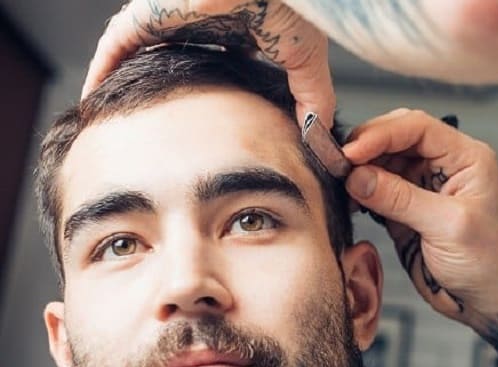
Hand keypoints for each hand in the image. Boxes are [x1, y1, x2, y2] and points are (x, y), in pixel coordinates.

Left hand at [82, 0, 334, 126]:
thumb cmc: (290, 8)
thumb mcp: (304, 63)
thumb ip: (312, 100)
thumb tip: (316, 136)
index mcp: (229, 31)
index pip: (210, 64)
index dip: (205, 94)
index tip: (201, 127)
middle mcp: (194, 24)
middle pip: (170, 61)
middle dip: (161, 92)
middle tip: (150, 129)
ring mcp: (167, 19)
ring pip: (137, 56)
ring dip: (126, 85)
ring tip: (115, 119)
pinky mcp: (146, 16)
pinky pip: (113, 49)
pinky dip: (101, 73)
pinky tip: (94, 100)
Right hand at [343, 109, 497, 325]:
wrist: (488, 302)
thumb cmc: (487, 264)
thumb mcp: (448, 227)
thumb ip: (402, 199)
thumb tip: (357, 176)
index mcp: (465, 157)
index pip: (417, 128)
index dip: (381, 133)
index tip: (351, 152)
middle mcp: (443, 165)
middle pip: (396, 137)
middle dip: (365, 146)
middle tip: (337, 163)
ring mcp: (422, 187)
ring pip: (382, 161)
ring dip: (358, 168)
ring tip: (335, 179)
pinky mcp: (405, 209)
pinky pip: (376, 189)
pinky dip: (358, 191)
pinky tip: (345, 197)